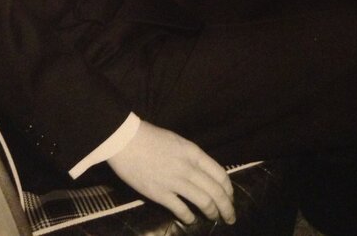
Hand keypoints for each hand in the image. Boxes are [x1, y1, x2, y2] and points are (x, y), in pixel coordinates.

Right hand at [107, 121, 234, 225]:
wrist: (126, 140)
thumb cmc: (150, 137)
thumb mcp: (177, 142)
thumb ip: (191, 157)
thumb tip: (203, 174)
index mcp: (193, 152)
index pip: (220, 174)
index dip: (228, 189)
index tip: (230, 197)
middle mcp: (188, 167)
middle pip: (216, 191)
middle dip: (226, 207)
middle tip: (230, 216)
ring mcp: (174, 181)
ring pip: (204, 202)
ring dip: (213, 213)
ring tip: (215, 219)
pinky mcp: (160, 193)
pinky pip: (181, 209)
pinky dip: (189, 217)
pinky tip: (191, 220)